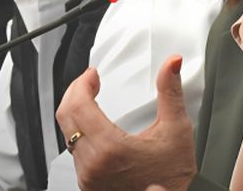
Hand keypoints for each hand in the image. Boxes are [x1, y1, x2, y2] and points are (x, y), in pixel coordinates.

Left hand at [56, 55, 196, 190]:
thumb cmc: (173, 177)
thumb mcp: (176, 129)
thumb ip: (171, 91)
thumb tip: (172, 64)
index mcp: (110, 149)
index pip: (78, 105)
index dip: (83, 84)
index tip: (93, 74)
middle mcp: (92, 165)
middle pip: (66, 117)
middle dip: (75, 92)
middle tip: (89, 81)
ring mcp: (87, 177)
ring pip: (67, 134)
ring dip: (75, 111)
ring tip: (89, 98)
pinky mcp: (88, 184)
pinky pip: (73, 151)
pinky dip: (79, 131)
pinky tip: (91, 124)